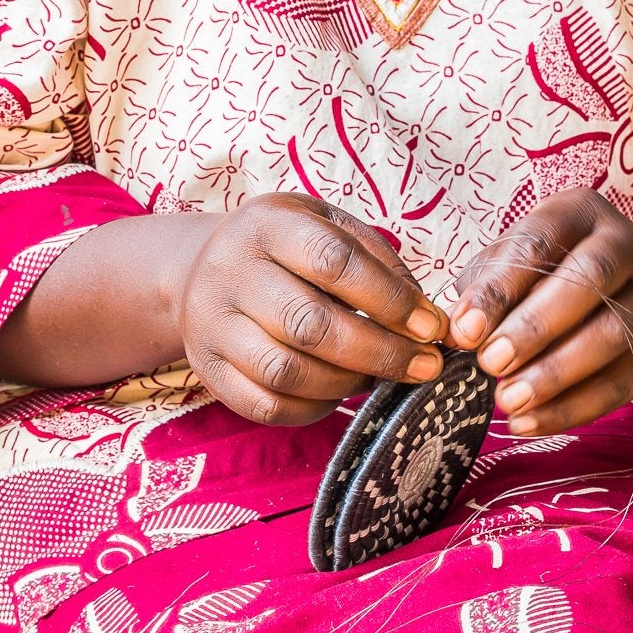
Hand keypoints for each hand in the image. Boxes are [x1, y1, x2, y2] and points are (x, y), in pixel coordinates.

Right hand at [177, 193, 446, 425]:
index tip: (431, 327)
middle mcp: (231, 271)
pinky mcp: (209, 369)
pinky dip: (314, 408)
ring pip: (287, 371)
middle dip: (380, 352)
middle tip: (426, 367)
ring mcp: (212, 324)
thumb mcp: (326, 226)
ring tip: (381, 377)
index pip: (333, 261)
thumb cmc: (285, 248)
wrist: (201, 269)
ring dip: (349, 383)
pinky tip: (340, 393)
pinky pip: (266, 405)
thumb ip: (378, 261)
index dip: (390, 298)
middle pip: (309, 324)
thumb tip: (428, 318)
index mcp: (267, 224)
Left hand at [446, 189, 632, 435]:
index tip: (464, 330)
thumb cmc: (541, 270)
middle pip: (590, 281)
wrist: (616, 290)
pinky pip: (620, 384)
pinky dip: (572, 409)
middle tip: (490, 363)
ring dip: (555, 373)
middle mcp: (624, 246)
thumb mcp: (508, 261)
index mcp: (579, 212)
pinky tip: (529, 422)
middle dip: (535, 327)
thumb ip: (483, 290)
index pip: (540, 242)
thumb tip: (458, 332)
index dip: (500, 287)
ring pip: (612, 334)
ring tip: (508, 400)